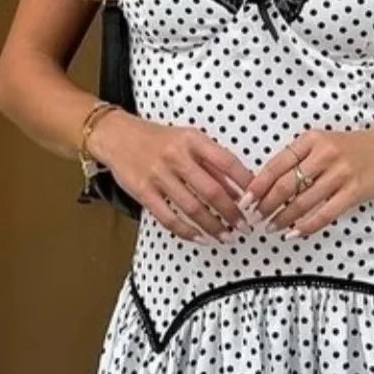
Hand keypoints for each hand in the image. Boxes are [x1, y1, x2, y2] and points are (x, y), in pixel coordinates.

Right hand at [89, 112, 251, 240]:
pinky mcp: (144, 191)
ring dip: (213, 226)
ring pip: (193, 208)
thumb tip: (238, 189)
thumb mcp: (188, 140)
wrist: (117, 136)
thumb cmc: (157, 139)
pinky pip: (169, 217)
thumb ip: (211, 162)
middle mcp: (176, 156)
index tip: (255, 199)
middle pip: (212, 191)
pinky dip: (186, 231)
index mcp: (192, 140)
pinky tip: (199, 237)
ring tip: (225, 236)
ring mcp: (158, 175)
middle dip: (232, 213)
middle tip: (243, 225)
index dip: (245, 183)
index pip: (227, 163)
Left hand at [245, 127, 373, 237]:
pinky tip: (294, 232)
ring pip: (302, 202)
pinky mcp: (352, 192)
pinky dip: (306, 226)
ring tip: (272, 226)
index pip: (276, 164)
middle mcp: (324, 155)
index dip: (257, 185)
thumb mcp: (322, 142)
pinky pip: (324, 214)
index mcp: (311, 140)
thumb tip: (267, 184)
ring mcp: (340, 174)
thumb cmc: (351, 148)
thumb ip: (298, 158)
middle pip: (286, 185)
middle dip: (266, 205)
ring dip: (283, 218)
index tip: (245, 199)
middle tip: (256, 216)